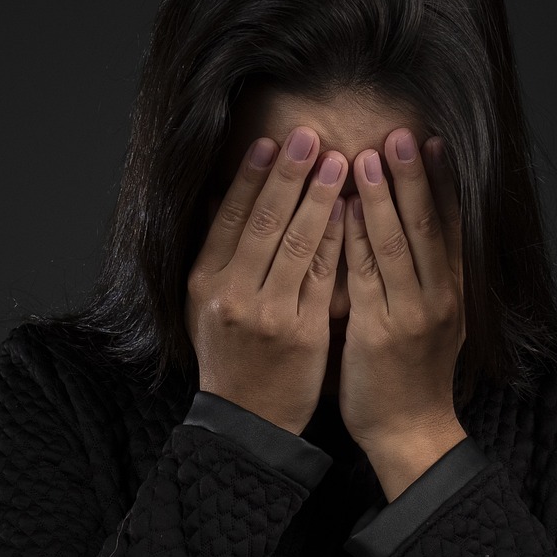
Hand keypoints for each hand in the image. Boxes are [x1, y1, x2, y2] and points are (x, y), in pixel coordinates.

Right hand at [185, 125, 349, 435]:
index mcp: (204, 282)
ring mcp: (270, 314)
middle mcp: (233, 294)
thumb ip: (213, 250)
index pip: (228, 218)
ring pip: (297, 244)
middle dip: (289, 175)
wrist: (247, 421)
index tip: (270, 142)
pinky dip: (337, 241)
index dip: (250, 177)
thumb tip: (217, 193)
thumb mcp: (204, 305)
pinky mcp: (304, 332)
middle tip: (310, 136)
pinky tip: (352, 211)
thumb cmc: (229, 357)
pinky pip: (324, 277)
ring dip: (320, 198)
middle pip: (264, 222)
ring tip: (341, 161)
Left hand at [339, 129, 469, 496]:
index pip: (452, 226)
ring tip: (370, 156)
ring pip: (397, 245)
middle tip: (401, 133)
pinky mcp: (380, 333)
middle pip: (428, 225)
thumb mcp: (432, 321)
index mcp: (454, 292)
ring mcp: (411, 315)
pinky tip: (345, 209)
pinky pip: (366, 276)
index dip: (444, 182)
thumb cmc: (411, 376)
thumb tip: (406, 229)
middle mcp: (439, 298)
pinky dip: (355, 239)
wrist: (410, 431)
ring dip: (383, 197)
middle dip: (414, 177)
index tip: (433, 142)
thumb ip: (424, 278)